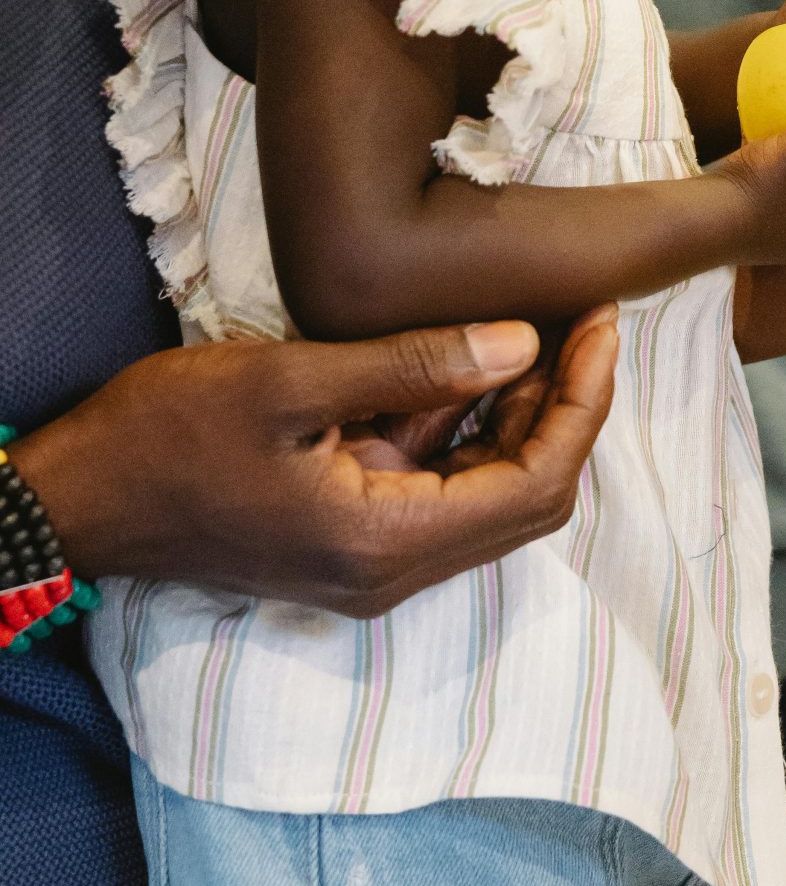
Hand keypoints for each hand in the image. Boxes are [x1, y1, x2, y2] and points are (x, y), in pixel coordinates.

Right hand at [13, 312, 616, 615]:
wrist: (82, 497)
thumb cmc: (168, 434)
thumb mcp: (292, 379)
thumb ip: (414, 365)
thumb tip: (523, 343)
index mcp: (385, 542)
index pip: (537, 482)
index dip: (584, 402)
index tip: (603, 323)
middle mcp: (393, 570)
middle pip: (529, 495)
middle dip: (570, 405)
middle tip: (589, 315)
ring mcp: (374, 561)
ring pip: (492, 491)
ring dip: (527, 413)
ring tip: (551, 322)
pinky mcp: (354, 538)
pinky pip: (442, 485)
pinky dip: (473, 426)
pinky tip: (482, 356)